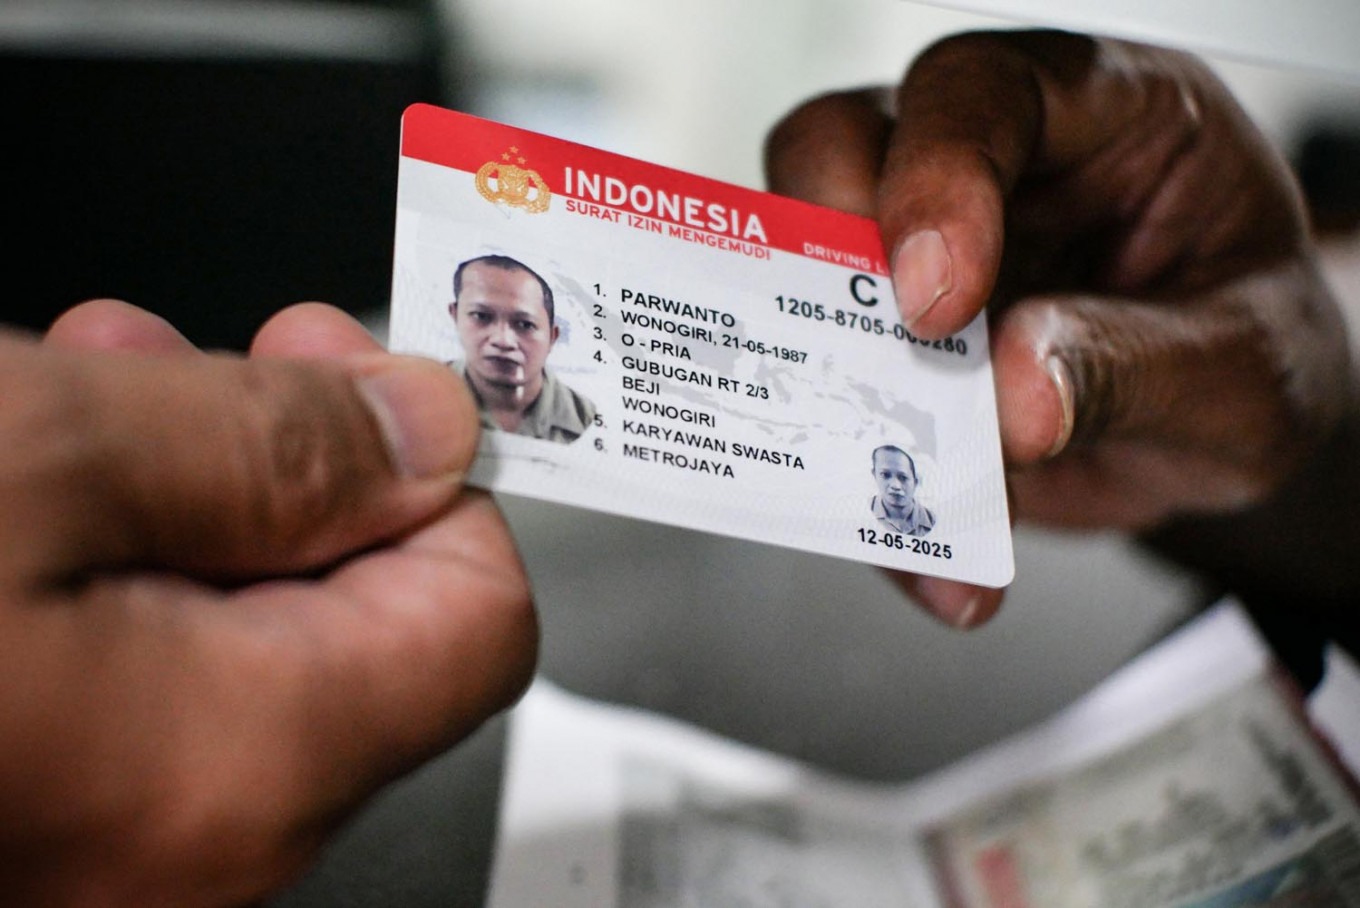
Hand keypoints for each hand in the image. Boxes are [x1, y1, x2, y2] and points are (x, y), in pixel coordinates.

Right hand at [0, 300, 536, 904]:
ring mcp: (101, 845)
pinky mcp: (30, 810)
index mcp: (246, 765)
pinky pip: (133, 692)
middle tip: (220, 364)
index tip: (369, 380)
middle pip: (356, 629)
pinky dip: (112, 574)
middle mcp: (189, 848)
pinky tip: (40, 490)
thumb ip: (272, 443)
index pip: (480, 617)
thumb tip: (422, 431)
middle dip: (297, 467)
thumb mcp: (48, 461)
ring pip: (230, 646)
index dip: (440, 475)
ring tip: (100, 392)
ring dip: (191, 501)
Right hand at [765, 31, 1353, 626]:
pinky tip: (936, 563)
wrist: (1217, 428)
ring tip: (906, 478)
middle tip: (883, 361)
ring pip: (797, 270)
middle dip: (833, 259)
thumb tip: (1013, 395)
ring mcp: (917, 254)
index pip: (981, 91)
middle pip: (843, 147)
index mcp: (1096, 114)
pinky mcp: (883, 348)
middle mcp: (986, 167)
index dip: (935, 179)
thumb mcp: (1247, 367)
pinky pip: (831, 407)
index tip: (939, 298)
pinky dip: (868, 499)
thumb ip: (1135, 367)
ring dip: (830, 385)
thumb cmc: (1249, 349)